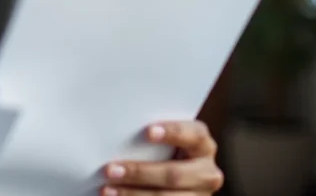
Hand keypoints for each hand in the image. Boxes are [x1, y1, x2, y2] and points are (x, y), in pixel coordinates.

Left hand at [101, 120, 223, 194]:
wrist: (174, 179)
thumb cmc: (162, 149)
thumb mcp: (164, 141)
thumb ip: (150, 136)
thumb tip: (116, 128)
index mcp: (203, 145)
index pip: (193, 135)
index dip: (173, 132)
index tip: (148, 132)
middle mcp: (207, 172)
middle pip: (174, 174)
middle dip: (140, 173)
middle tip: (110, 170)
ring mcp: (200, 195)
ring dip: (133, 194)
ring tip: (107, 189)